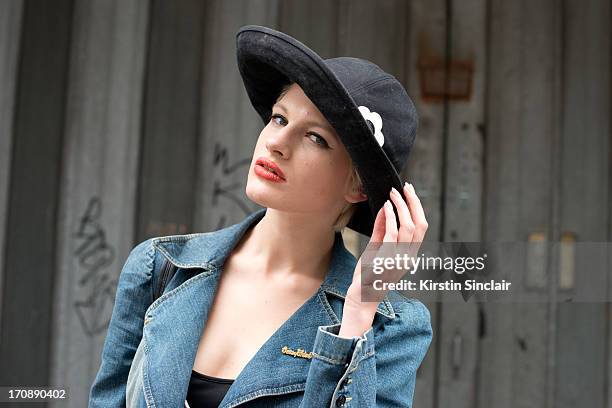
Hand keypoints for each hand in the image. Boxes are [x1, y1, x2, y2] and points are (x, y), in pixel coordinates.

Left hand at [344, 182, 428, 315]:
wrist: (361, 298)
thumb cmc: (368, 275)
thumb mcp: (375, 249)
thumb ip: (381, 232)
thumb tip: (384, 211)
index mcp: (408, 254)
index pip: (421, 227)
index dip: (417, 208)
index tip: (409, 192)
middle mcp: (408, 256)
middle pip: (420, 225)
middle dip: (413, 204)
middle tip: (404, 188)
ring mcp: (399, 259)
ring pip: (409, 228)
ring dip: (401, 208)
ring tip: (392, 195)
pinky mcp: (386, 260)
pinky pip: (393, 235)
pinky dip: (391, 218)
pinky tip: (386, 207)